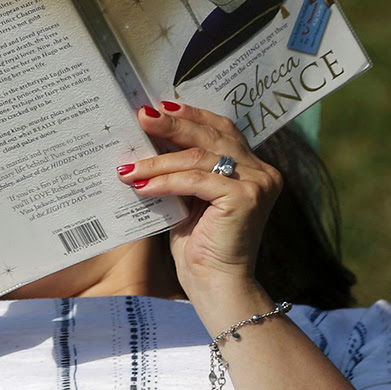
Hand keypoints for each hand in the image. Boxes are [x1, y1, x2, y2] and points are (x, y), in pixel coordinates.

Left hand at [124, 102, 280, 303]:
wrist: (214, 283)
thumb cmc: (199, 242)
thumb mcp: (190, 195)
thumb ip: (184, 167)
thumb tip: (151, 134)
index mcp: (253, 167)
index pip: (222, 130)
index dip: (192, 115)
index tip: (159, 107)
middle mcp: (262, 171)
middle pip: (211, 137)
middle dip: (173, 126)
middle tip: (141, 118)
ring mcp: (258, 183)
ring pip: (199, 158)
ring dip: (157, 161)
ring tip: (128, 167)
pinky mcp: (246, 197)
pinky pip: (196, 180)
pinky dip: (165, 181)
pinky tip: (142, 186)